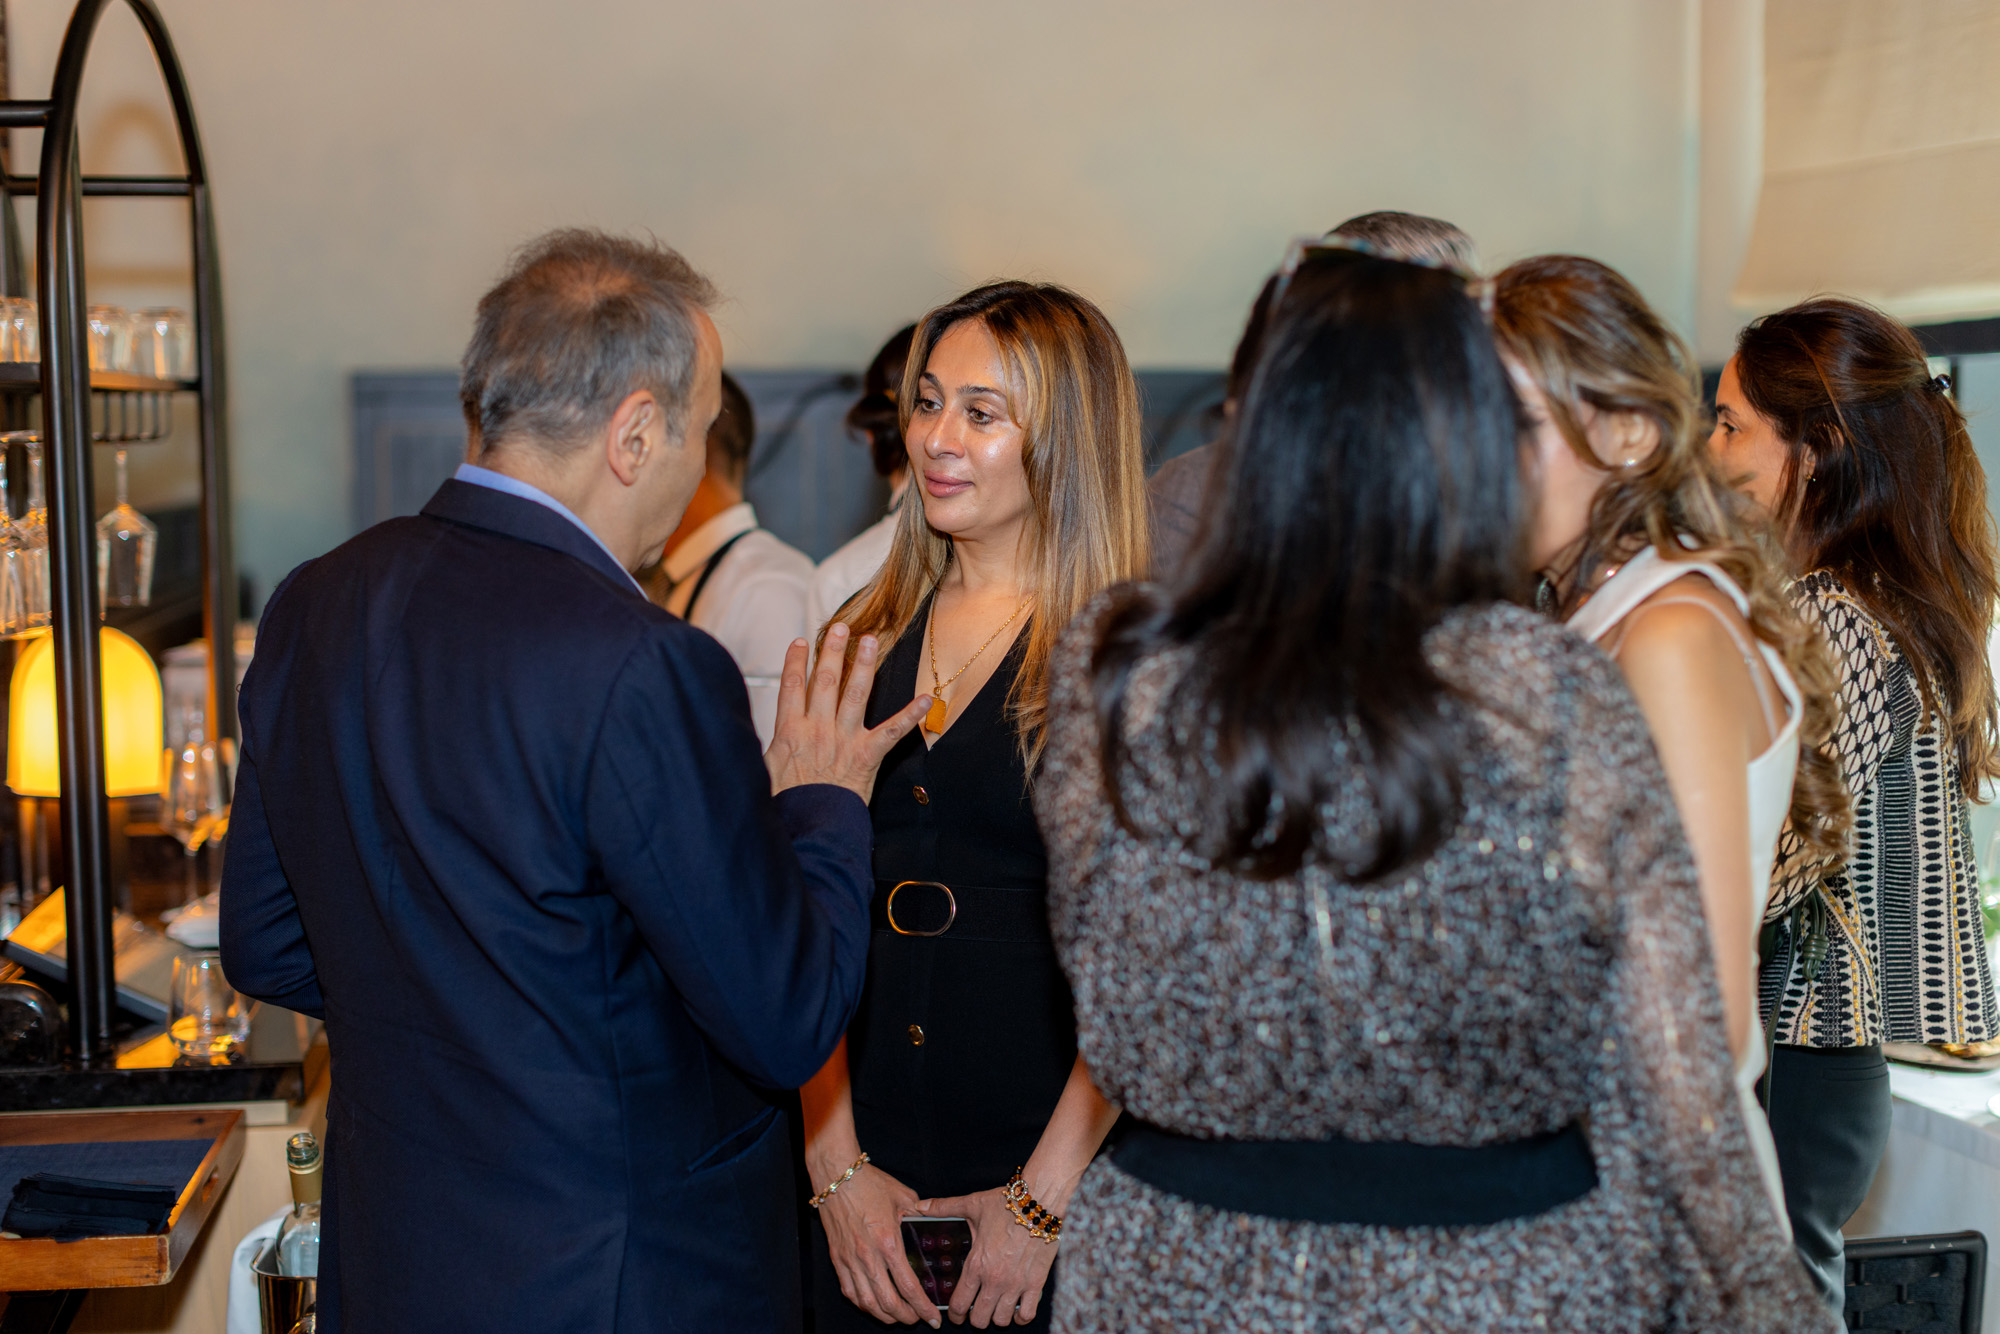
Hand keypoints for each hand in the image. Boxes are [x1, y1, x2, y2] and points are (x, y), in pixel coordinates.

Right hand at [765, 623, 929, 801]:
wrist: (809, 826)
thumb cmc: (786, 804)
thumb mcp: (763, 772)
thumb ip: (766, 749)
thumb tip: (749, 736)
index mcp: (790, 732)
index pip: (792, 687)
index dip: (796, 662)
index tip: (800, 642)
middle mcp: (817, 729)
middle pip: (825, 681)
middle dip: (832, 651)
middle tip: (840, 627)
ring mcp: (843, 739)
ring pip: (855, 694)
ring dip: (863, 665)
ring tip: (869, 641)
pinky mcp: (866, 755)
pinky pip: (891, 732)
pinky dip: (910, 716)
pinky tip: (926, 700)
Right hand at [817, 1163, 938, 1327]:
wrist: (837, 1176)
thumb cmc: (870, 1183)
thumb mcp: (903, 1197)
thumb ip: (919, 1216)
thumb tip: (930, 1226)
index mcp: (888, 1242)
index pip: (908, 1286)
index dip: (922, 1307)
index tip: (932, 1316)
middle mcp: (868, 1257)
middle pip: (888, 1302)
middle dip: (906, 1317)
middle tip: (918, 1319)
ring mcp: (850, 1260)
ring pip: (867, 1302)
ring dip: (885, 1315)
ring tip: (898, 1317)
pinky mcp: (837, 1259)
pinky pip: (849, 1291)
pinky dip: (863, 1304)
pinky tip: (874, 1305)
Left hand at [917, 1188, 1055, 1327]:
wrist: (1040, 1201)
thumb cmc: (1006, 1204)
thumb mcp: (972, 1205)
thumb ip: (944, 1208)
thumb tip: (920, 1207)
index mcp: (976, 1264)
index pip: (959, 1304)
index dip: (955, 1316)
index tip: (956, 1316)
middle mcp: (995, 1279)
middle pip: (980, 1319)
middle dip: (975, 1318)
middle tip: (976, 1310)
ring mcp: (1016, 1284)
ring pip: (1001, 1320)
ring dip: (996, 1318)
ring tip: (995, 1308)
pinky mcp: (1036, 1283)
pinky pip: (1027, 1314)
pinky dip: (1020, 1317)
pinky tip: (1016, 1309)